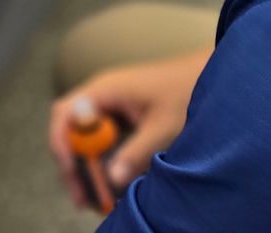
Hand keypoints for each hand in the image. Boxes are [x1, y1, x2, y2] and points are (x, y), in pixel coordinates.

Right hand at [46, 45, 211, 210]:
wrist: (208, 74)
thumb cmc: (187, 91)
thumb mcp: (163, 127)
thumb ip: (137, 152)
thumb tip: (113, 179)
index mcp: (105, 90)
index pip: (65, 114)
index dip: (62, 142)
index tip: (73, 169)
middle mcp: (101, 95)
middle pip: (70, 129)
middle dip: (72, 163)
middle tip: (80, 196)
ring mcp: (110, 104)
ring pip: (84, 137)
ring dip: (86, 165)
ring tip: (94, 196)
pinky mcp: (121, 115)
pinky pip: (101, 138)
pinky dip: (101, 159)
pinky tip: (109, 180)